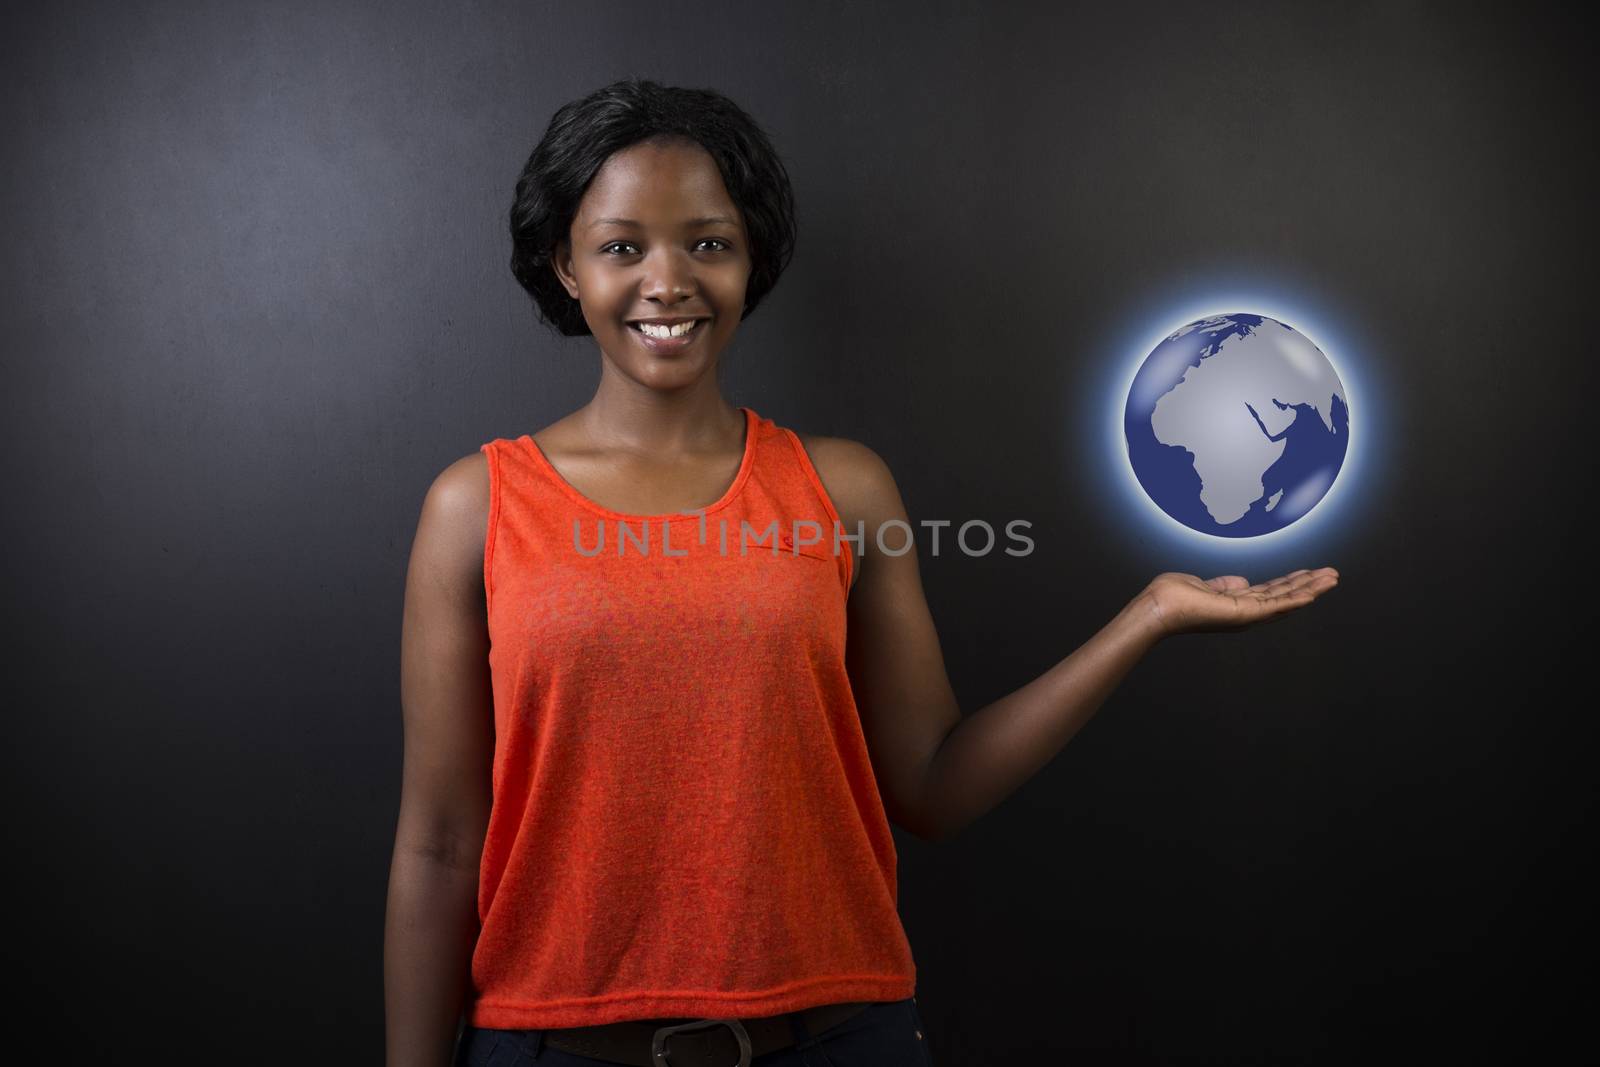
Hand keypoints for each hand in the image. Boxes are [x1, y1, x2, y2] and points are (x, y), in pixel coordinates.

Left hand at [1140, 567, 1338, 636]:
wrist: (1158, 607)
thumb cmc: (1172, 598)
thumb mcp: (1205, 585)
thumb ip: (1225, 585)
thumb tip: (1242, 581)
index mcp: (1237, 604)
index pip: (1271, 592)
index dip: (1292, 583)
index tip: (1310, 573)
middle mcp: (1245, 612)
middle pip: (1284, 596)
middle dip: (1309, 585)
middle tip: (1332, 575)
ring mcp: (1246, 615)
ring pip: (1286, 600)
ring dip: (1310, 589)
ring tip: (1332, 578)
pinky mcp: (1244, 614)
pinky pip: (1276, 606)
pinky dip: (1295, 599)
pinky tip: (1313, 593)